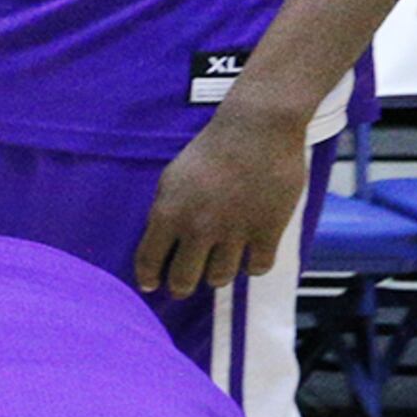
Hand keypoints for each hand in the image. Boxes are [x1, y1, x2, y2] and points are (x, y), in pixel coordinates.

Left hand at [133, 103, 309, 296]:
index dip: (148, 278)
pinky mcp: (268, 230)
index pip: (148, 261)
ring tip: (219, 265)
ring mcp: (234, 232)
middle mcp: (198, 229)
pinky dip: (254, 266)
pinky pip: (258, 268)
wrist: (257, 130)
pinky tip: (252, 257)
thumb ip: (166, 212)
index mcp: (168, 214)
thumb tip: (161, 242)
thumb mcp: (172, 178)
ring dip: (218, 275)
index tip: (152, 286)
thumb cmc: (211, 149)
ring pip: (220, 278)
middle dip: (181, 286)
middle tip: (184, 286)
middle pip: (183, 280)